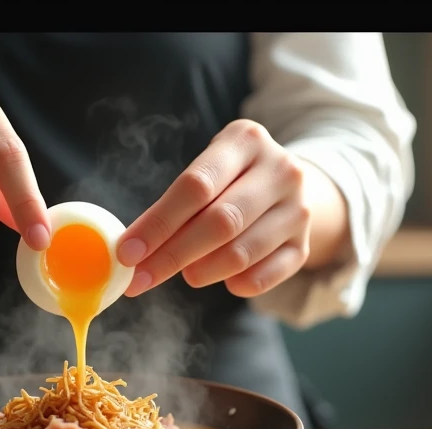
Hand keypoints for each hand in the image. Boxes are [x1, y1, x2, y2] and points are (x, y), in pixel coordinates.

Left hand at [116, 119, 317, 298]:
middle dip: (172, 254)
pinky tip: (222, 280)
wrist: (288, 185)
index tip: (127, 252)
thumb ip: (174, 204)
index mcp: (246, 140)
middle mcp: (280, 170)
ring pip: (241, 252)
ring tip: (185, 274)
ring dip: (202, 271)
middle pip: (220, 222)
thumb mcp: (207, 171)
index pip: (195, 186)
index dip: (157, 223)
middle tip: (141, 277)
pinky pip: (265, 277)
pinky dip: (236, 285)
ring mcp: (298, 209)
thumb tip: (131, 250)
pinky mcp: (303, 245)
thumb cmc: (229, 179)